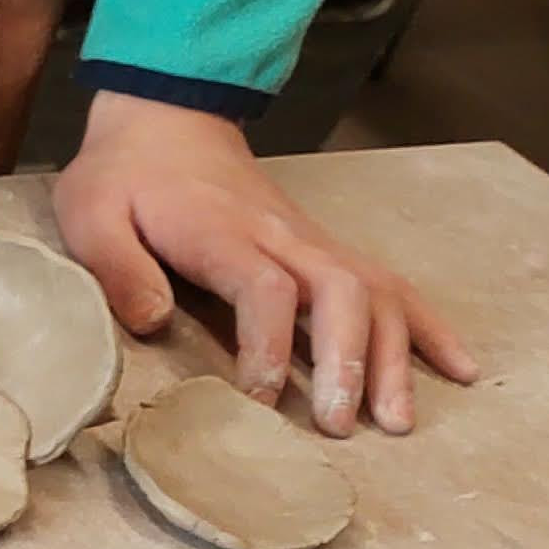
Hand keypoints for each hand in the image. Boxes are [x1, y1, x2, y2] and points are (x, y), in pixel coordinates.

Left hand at [56, 94, 474, 434]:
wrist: (168, 122)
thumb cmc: (125, 178)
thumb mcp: (91, 214)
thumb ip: (118, 268)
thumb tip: (154, 322)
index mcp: (222, 231)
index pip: (265, 288)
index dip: (268, 344)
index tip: (260, 398)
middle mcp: (284, 236)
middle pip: (340, 291)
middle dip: (349, 359)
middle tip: (339, 426)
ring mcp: (314, 241)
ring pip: (376, 293)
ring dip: (394, 355)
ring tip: (397, 421)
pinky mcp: (329, 250)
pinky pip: (392, 285)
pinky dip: (429, 326)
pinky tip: (457, 367)